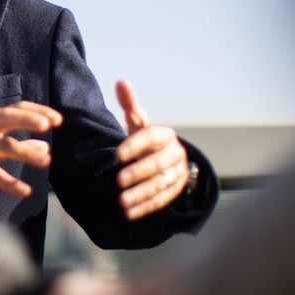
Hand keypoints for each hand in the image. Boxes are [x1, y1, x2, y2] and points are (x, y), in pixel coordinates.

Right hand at [0, 101, 61, 196]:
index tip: (58, 119)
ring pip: (0, 144)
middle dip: (27, 118)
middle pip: (6, 116)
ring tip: (46, 160)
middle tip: (48, 124)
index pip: (16, 108)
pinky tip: (25, 191)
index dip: (37, 111)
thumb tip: (45, 147)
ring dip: (23, 151)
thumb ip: (19, 144)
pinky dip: (8, 182)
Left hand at [115, 80, 188, 219]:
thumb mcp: (139, 124)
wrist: (167, 160)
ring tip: (121, 201)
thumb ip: (131, 105)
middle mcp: (175, 154)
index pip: (151, 137)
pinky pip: (162, 200)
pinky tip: (129, 213)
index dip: (134, 145)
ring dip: (140, 194)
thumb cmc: (147, 140)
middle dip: (137, 172)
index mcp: (165, 135)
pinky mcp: (177, 191)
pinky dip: (145, 207)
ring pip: (160, 184)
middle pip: (157, 164)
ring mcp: (178, 174)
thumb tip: (121, 82)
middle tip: (117, 180)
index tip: (116, 154)